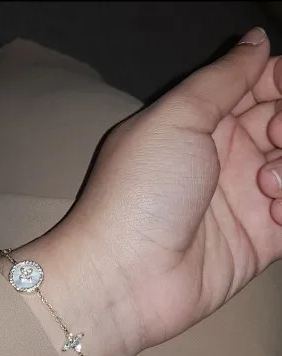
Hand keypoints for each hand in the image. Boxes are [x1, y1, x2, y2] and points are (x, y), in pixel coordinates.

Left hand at [54, 27, 281, 355]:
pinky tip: (272, 211)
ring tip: (266, 185)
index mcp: (200, 123)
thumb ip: (222, 79)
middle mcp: (225, 159)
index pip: (259, 87)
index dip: (278, 82)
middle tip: (274, 138)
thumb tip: (257, 41)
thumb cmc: (139, 193)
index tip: (279, 91)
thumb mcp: (175, 118)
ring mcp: (243, 201)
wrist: (125, 277)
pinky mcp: (258, 242)